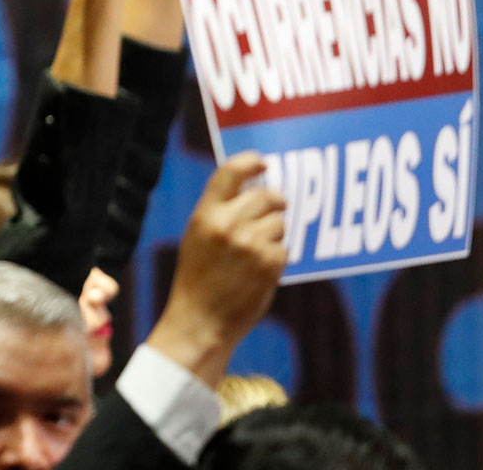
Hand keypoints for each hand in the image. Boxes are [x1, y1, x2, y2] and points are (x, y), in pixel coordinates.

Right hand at [147, 153, 287, 385]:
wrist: (200, 321)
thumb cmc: (198, 279)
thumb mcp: (198, 238)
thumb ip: (221, 213)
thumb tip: (259, 192)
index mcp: (204, 214)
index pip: (230, 172)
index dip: (251, 162)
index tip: (264, 163)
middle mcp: (226, 224)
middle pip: (267, 196)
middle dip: (276, 203)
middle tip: (276, 209)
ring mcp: (249, 243)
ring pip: (279, 224)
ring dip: (275, 236)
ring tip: (254, 254)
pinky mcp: (268, 264)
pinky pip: (284, 250)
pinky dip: (277, 260)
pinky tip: (259, 272)